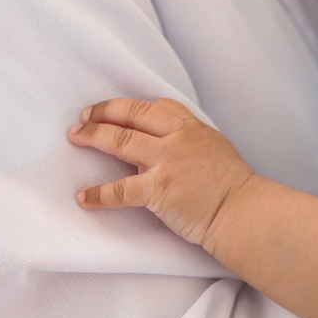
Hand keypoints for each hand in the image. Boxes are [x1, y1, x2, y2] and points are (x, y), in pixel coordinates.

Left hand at [68, 97, 253, 247]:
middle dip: (103, 113)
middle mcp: (177, 138)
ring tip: (76, 137)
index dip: (128, 106)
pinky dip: (99, 194)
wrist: (240, 211)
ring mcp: (167, 163)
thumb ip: (187, 138)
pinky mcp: (159, 191)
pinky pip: (121, 190)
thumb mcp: (213, 145)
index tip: (112, 111)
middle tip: (84, 117)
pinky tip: (84, 196)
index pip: (154, 106)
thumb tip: (162, 140)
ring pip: (121, 142)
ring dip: (94, 137)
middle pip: (132, 115)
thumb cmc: (230, 183)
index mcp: (191, 127)